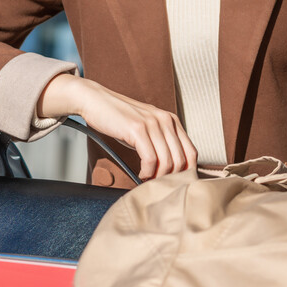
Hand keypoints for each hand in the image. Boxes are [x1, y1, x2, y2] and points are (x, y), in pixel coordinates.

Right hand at [37, 73, 196, 179]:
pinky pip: (150, 159)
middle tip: (158, 186)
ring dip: (158, 178)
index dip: (185, 173)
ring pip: (167, 162)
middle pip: (181, 160)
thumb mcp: (146, 128)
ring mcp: (152, 123)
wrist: (95, 100)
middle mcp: (166, 120)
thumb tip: (170, 169)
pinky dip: (147, 172)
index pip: (191, 153)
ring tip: (147, 181)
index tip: (174, 183)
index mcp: (171, 120)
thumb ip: (160, 142)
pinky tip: (140, 174)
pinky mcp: (137, 128)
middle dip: (171, 178)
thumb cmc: (119, 118)